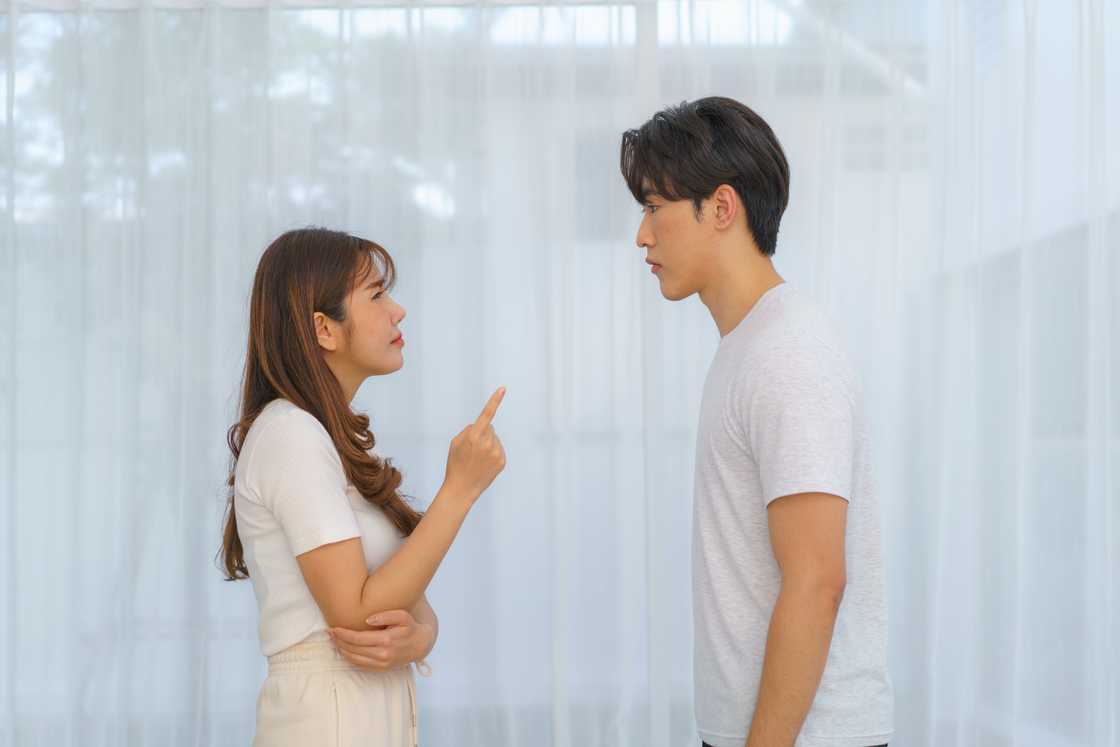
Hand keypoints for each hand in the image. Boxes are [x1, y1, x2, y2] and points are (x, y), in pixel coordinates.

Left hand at [328, 609, 434, 670]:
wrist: (420, 644)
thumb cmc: (409, 627)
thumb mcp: (403, 616)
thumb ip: (386, 615)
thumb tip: (368, 619)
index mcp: (386, 640)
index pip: (358, 639)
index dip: (343, 634)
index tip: (333, 628)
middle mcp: (383, 654)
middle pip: (353, 649)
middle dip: (339, 642)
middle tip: (329, 633)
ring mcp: (382, 664)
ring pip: (355, 659)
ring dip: (341, 650)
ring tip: (333, 641)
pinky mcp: (381, 669)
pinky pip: (361, 665)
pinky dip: (349, 658)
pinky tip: (344, 650)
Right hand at [443, 387, 506, 501]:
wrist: (461, 489)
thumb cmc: (455, 463)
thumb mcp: (455, 443)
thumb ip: (469, 430)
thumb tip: (485, 426)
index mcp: (473, 436)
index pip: (486, 414)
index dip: (495, 400)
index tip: (503, 388)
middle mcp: (487, 443)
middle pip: (489, 428)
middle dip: (482, 434)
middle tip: (471, 450)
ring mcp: (496, 452)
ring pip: (494, 439)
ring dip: (487, 444)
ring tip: (477, 459)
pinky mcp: (502, 461)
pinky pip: (498, 449)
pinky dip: (492, 453)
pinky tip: (484, 464)